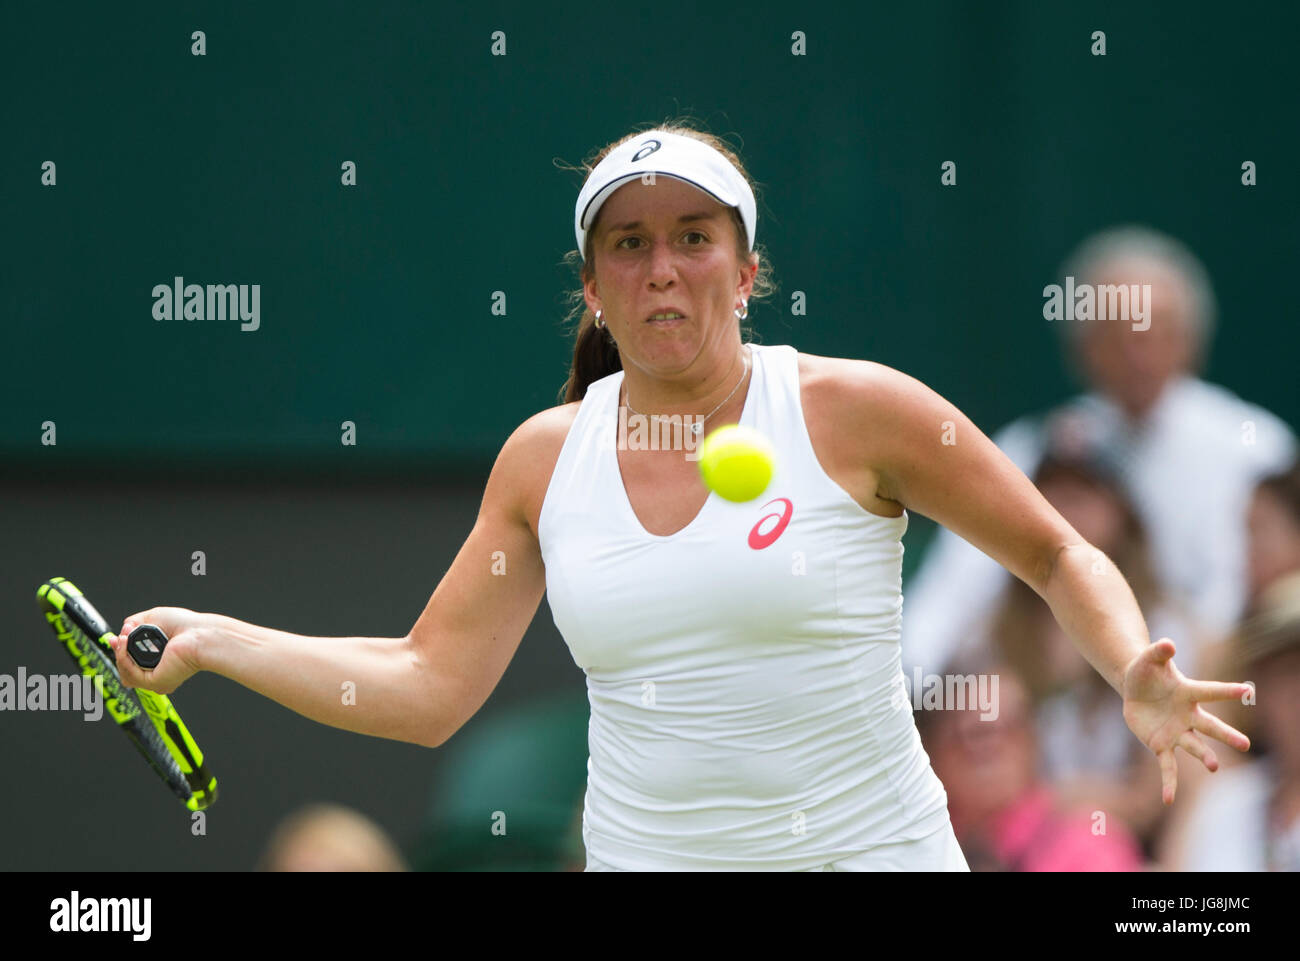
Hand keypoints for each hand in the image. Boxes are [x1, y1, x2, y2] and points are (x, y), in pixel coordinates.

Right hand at [111, 607, 208, 695]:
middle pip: (126, 670)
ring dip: (120, 653)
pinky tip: (125, 643)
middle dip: (119, 652)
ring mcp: (157, 680)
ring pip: (125, 673)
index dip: (122, 651)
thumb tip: (124, 629)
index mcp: (161, 662)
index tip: (117, 637)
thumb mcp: (154, 618)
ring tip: (124, 637)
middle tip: (118, 637)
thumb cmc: (186, 625)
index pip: (134, 663)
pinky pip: (130, 674)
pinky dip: (123, 657)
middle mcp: (159, 673)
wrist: (201, 633)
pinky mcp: (156, 682)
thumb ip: (135, 623)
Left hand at [1121, 638, 1251, 804]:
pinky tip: (1168, 799)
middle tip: (1245, 744)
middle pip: (1210, 726)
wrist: (1135, 689)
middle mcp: (1188, 715)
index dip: (1227, 691)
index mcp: (1188, 693)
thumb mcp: (1149, 658)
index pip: (1210, 691)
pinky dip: (1169, 783)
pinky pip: (1168, 766)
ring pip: (1194, 746)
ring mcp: (1177, 732)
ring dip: (1204, 756)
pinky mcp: (1162, 745)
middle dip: (1226, 735)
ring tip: (1213, 766)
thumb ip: (1158, 651)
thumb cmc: (1147, 671)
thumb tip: (1167, 643)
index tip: (1248, 690)